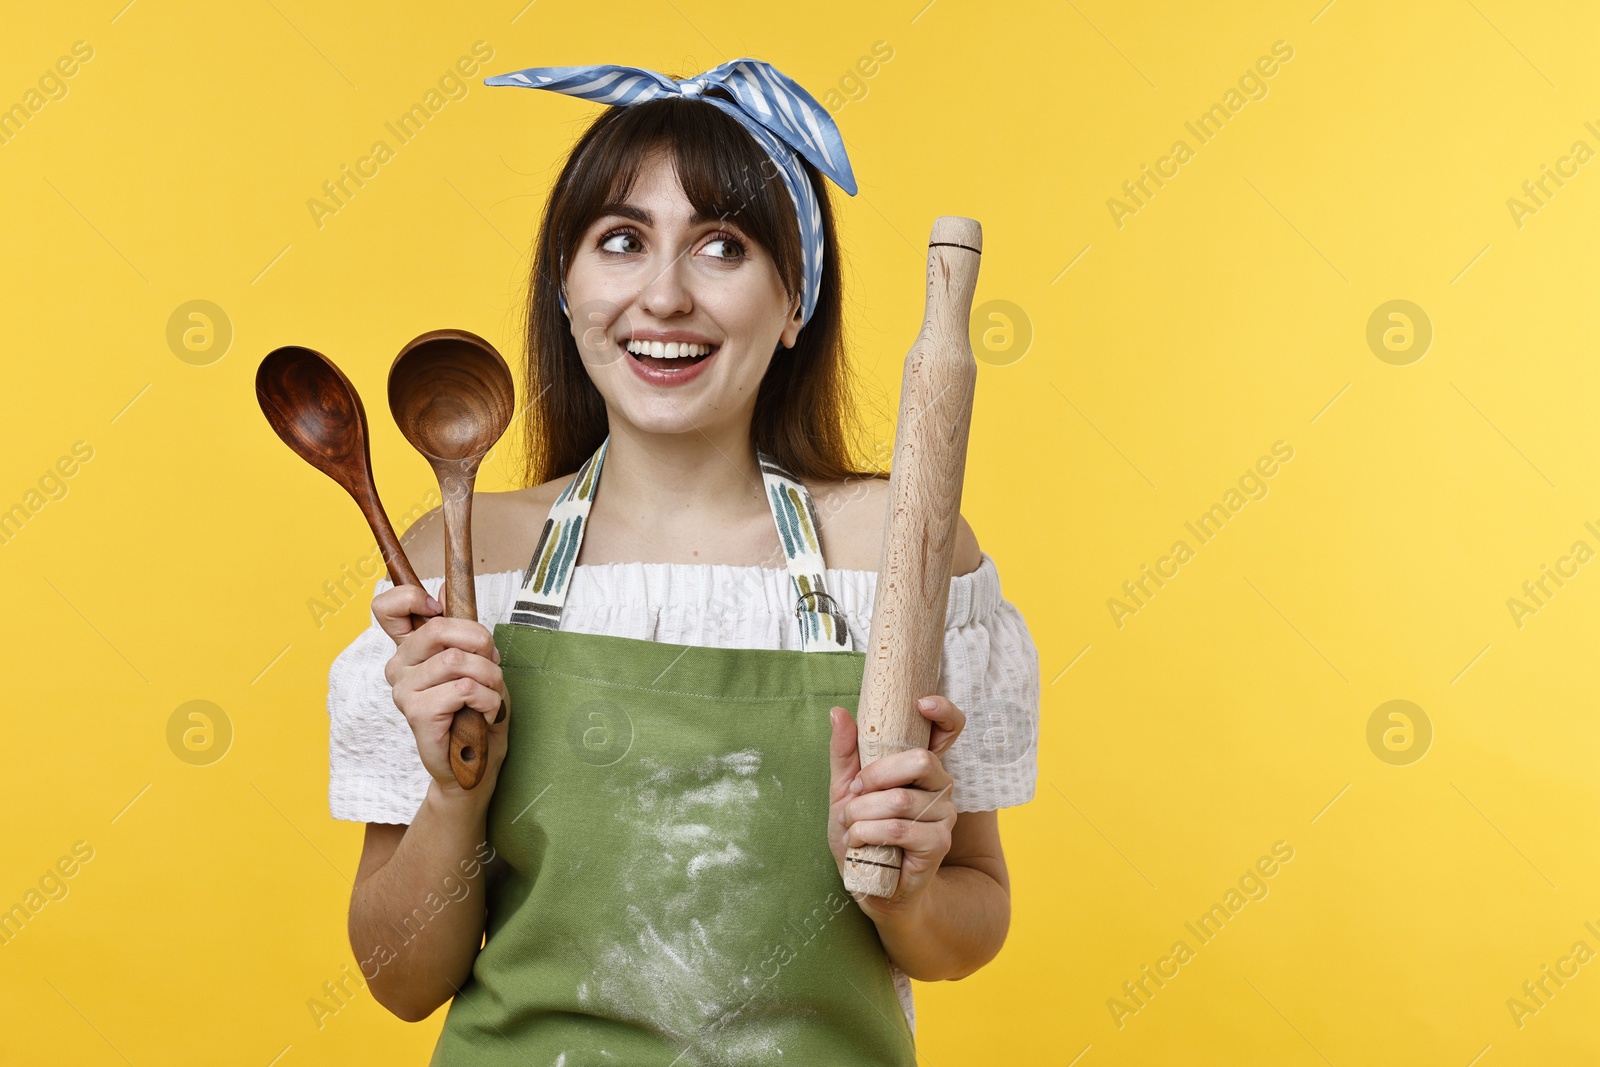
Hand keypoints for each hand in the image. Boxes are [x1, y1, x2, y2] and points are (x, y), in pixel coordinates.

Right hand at [381, 586, 509, 798]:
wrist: (475, 764)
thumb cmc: (475, 711)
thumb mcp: (475, 661)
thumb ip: (458, 628)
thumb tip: (444, 587)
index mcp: (410, 649)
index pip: (385, 608)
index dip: (410, 597)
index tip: (437, 607)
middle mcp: (399, 666)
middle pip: (437, 629)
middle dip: (480, 641)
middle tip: (492, 660)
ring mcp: (403, 690)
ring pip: (457, 661)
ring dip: (490, 676)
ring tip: (492, 693)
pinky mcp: (416, 713)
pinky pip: (463, 689)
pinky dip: (488, 698)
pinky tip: (485, 712)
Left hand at [827, 695, 965, 921]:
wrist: (869, 884)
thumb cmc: (862, 835)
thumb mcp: (844, 791)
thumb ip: (845, 754)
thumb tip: (838, 712)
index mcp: (921, 767)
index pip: (950, 728)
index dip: (944, 712)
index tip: (922, 702)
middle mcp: (940, 786)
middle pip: (919, 760)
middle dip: (874, 777)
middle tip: (854, 794)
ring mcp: (943, 815)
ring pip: (899, 800)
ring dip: (861, 815)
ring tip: (852, 827)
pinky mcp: (938, 844)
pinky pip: (900, 829)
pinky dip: (869, 835)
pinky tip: (860, 843)